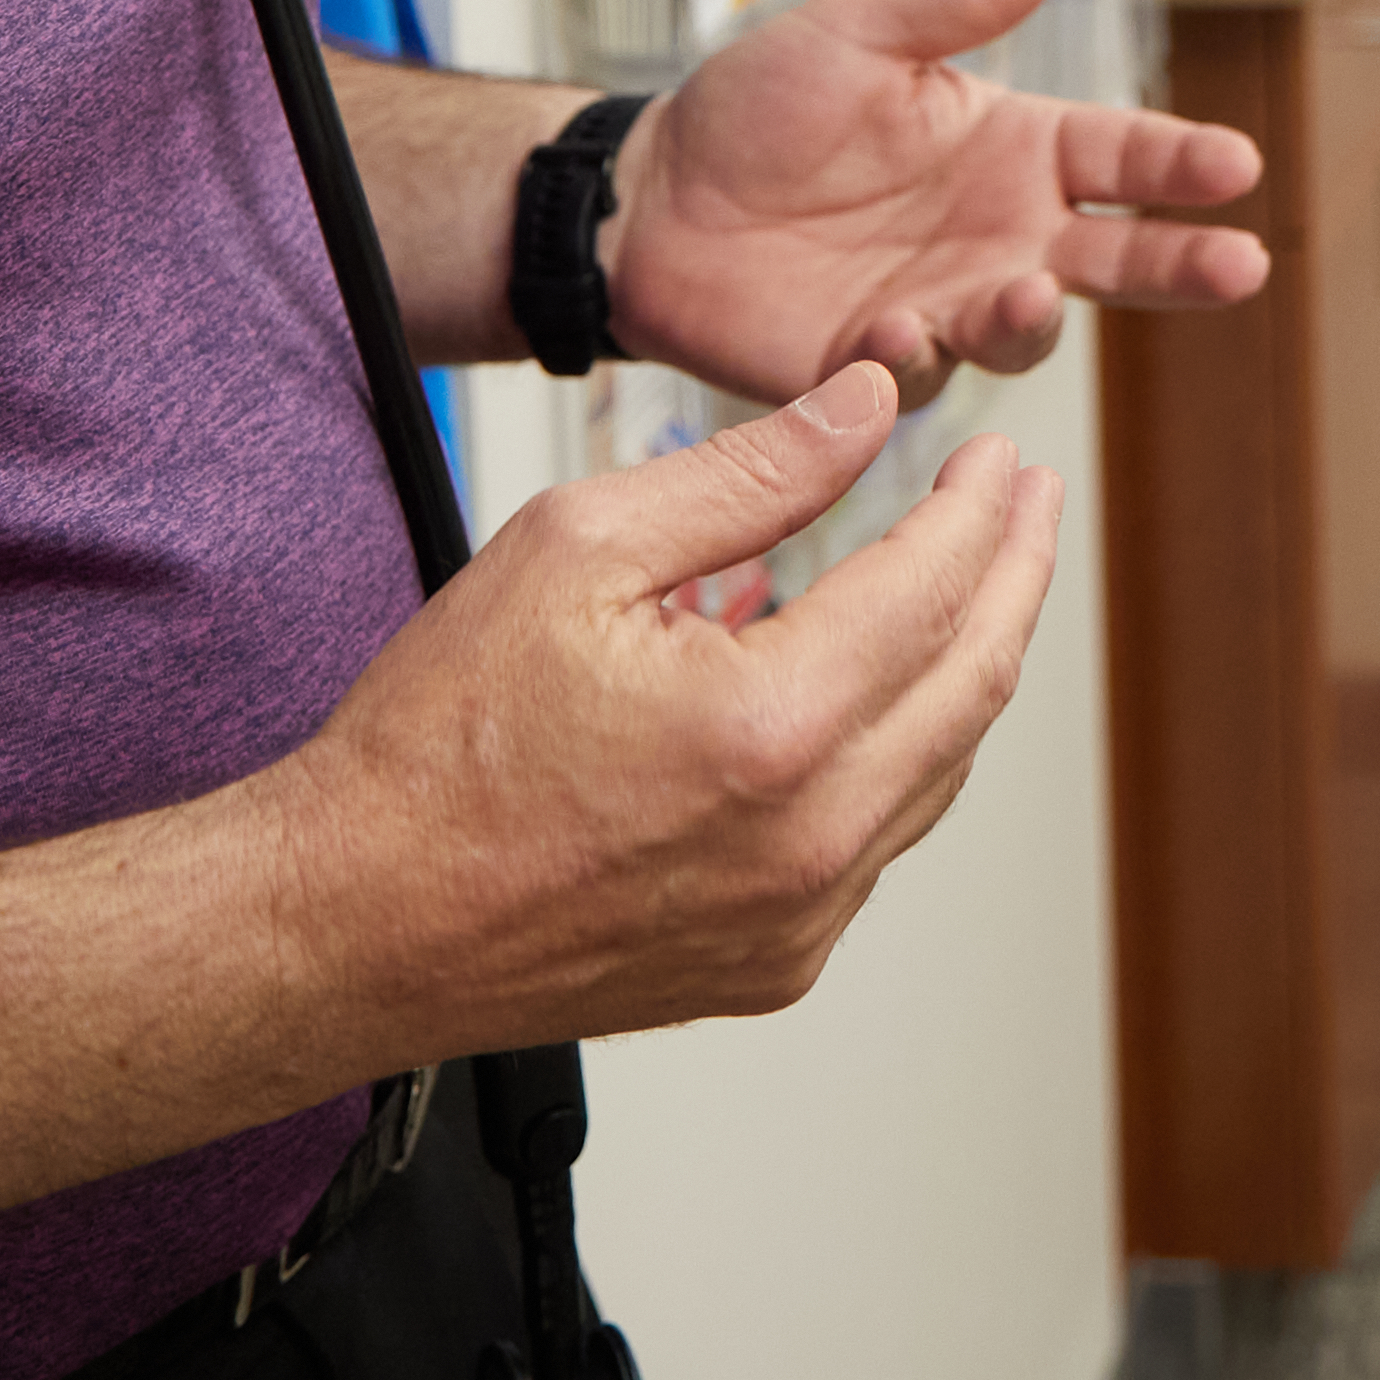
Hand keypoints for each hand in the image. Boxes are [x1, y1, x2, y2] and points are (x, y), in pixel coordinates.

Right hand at [264, 367, 1064, 1049]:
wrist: (352, 918)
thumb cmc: (435, 746)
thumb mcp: (579, 547)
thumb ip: (749, 475)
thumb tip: (866, 411)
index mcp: (770, 730)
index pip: (934, 590)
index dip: (979, 511)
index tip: (996, 458)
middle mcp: (808, 842)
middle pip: (972, 685)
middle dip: (1012, 578)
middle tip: (1026, 506)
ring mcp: (798, 921)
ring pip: (936, 771)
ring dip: (961, 666)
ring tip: (963, 583)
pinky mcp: (772, 969)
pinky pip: (875, 843)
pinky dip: (889, 755)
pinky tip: (858, 692)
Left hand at [610, 0, 1264, 403]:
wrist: (647, 196)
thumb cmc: (760, 104)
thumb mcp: (864, 28)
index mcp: (1012, 148)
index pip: (1124, 155)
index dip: (1183, 162)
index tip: (1238, 165)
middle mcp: (998, 234)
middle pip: (1120, 259)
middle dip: (1185, 266)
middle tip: (1240, 266)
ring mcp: (941, 306)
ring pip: (1026, 330)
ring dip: (1033, 316)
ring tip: (1025, 289)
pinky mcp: (870, 367)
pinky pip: (914, 375)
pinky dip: (913, 355)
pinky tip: (891, 325)